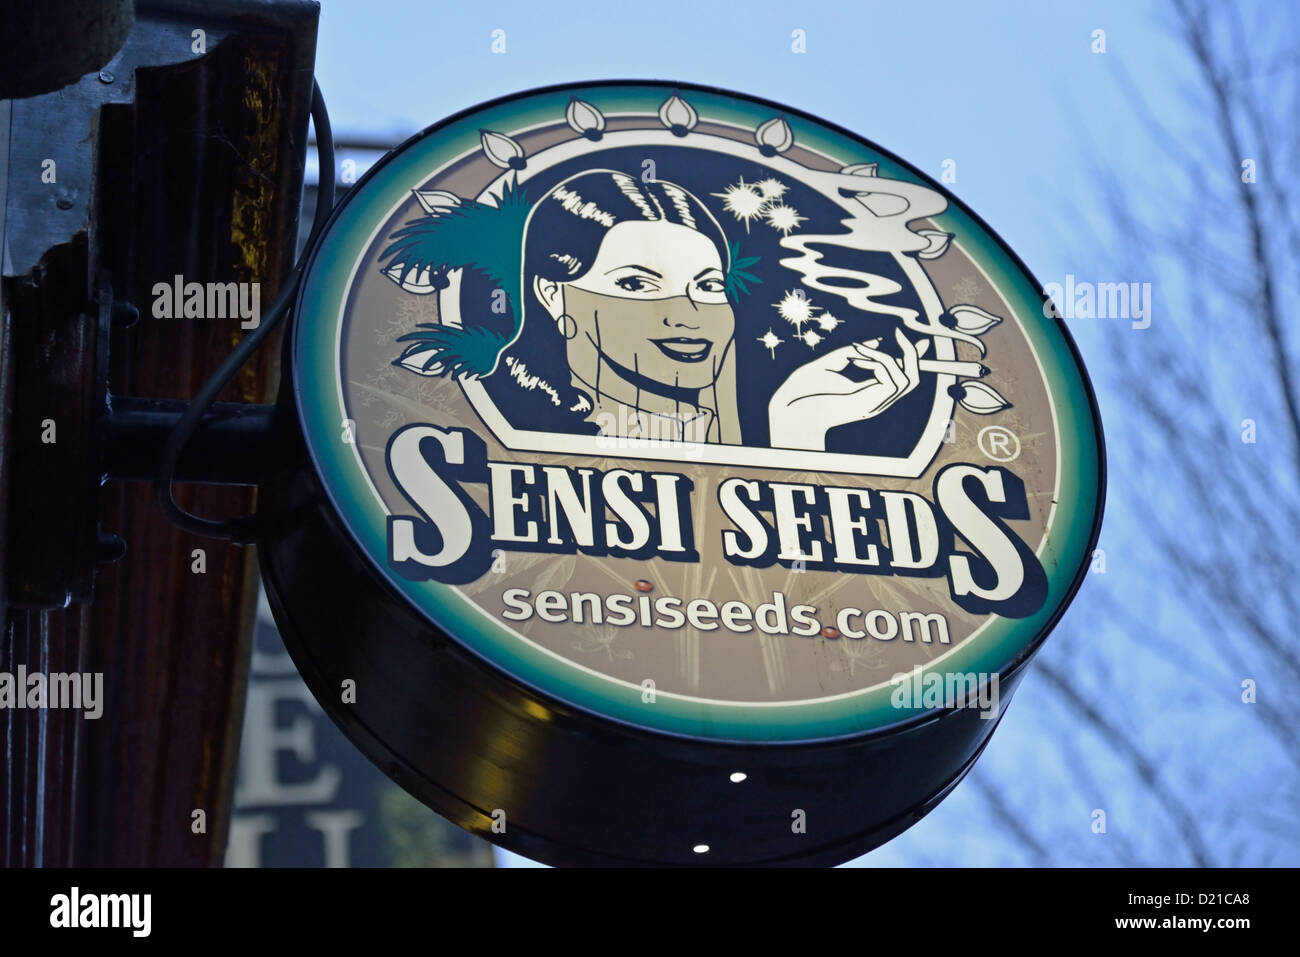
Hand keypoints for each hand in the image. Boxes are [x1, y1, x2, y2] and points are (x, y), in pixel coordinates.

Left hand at [768, 329, 921, 450]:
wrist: (789, 408)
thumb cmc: (802, 389)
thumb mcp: (830, 364)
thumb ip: (853, 353)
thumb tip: (877, 341)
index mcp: (866, 394)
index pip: (900, 377)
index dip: (911, 359)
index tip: (918, 340)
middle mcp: (874, 400)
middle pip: (913, 380)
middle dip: (912, 355)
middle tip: (899, 334)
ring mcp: (873, 404)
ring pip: (908, 379)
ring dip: (888, 357)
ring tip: (859, 350)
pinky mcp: (868, 404)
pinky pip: (892, 380)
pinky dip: (879, 362)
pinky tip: (857, 358)